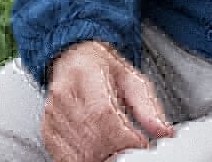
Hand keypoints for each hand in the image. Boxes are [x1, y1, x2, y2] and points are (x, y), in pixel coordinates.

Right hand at [42, 41, 172, 161]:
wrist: (74, 60)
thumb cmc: (102, 68)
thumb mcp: (132, 78)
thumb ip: (148, 106)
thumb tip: (163, 130)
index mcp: (87, 75)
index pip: (102, 113)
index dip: (123, 135)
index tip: (141, 143)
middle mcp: (65, 96)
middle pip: (90, 137)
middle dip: (116, 149)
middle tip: (133, 148)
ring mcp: (53, 116)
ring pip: (77, 152)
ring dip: (102, 158)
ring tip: (119, 151)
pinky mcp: (48, 132)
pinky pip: (65, 157)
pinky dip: (86, 160)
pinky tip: (101, 154)